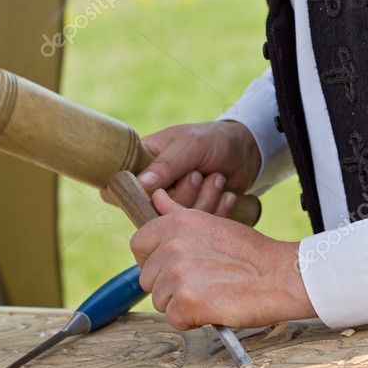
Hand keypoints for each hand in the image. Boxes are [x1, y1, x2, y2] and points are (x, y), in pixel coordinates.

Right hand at [103, 121, 260, 217]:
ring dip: (205, 200)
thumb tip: (141, 184)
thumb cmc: (213, 140)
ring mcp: (175, 206)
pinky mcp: (195, 219)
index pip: (120, 189)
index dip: (135, 198)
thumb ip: (167, 164)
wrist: (247, 152)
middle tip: (198, 174)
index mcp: (142, 165)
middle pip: (155, 211)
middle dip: (185, 194)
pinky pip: (201, 227)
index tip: (159, 193)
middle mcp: (154, 189)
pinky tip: (227, 195)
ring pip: (179, 221)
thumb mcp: (190, 145)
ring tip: (216, 178)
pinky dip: (218, 212)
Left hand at [131, 189, 315, 329]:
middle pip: (147, 278)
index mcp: (176, 224)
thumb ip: (178, 214)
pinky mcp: (186, 303)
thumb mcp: (213, 223)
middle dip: (170, 286)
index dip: (153, 260)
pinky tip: (213, 308)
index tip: (173, 267)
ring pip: (160, 300)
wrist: (281, 277)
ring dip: (181, 303)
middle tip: (202, 282)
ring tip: (211, 293)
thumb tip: (157, 198)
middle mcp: (172, 246)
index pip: (138, 244)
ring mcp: (177, 275)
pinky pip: (174, 319)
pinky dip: (192, 320)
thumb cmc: (252, 254)